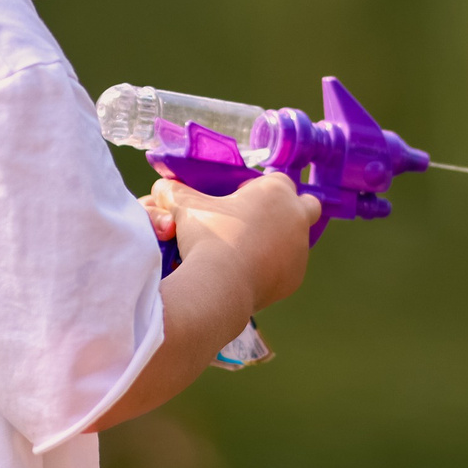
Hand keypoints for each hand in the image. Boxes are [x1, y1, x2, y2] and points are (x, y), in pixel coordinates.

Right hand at [149, 171, 320, 311]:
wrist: (219, 286)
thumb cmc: (208, 236)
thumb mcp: (186, 207)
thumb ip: (175, 191)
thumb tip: (162, 186)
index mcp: (278, 192)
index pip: (279, 181)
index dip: (259, 189)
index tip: (239, 200)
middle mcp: (296, 218)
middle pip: (305, 206)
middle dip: (288, 210)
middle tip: (256, 221)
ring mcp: (300, 249)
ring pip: (295, 239)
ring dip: (278, 241)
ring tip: (243, 252)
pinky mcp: (295, 278)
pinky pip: (287, 267)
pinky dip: (273, 268)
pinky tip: (247, 273)